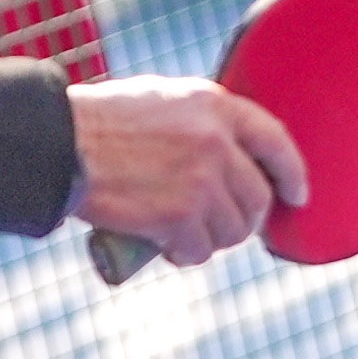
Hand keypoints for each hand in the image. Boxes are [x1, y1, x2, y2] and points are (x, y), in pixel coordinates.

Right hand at [67, 76, 309, 269]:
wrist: (61, 145)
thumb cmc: (100, 122)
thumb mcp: (163, 102)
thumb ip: (201, 123)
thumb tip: (231, 158)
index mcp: (215, 105)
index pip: (275, 141)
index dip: (292, 172)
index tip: (297, 195)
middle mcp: (216, 141)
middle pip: (256, 197)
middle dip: (243, 221)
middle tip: (218, 228)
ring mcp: (201, 180)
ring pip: (231, 230)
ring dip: (210, 241)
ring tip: (181, 235)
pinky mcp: (180, 216)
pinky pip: (199, 250)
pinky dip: (184, 256)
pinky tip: (165, 247)